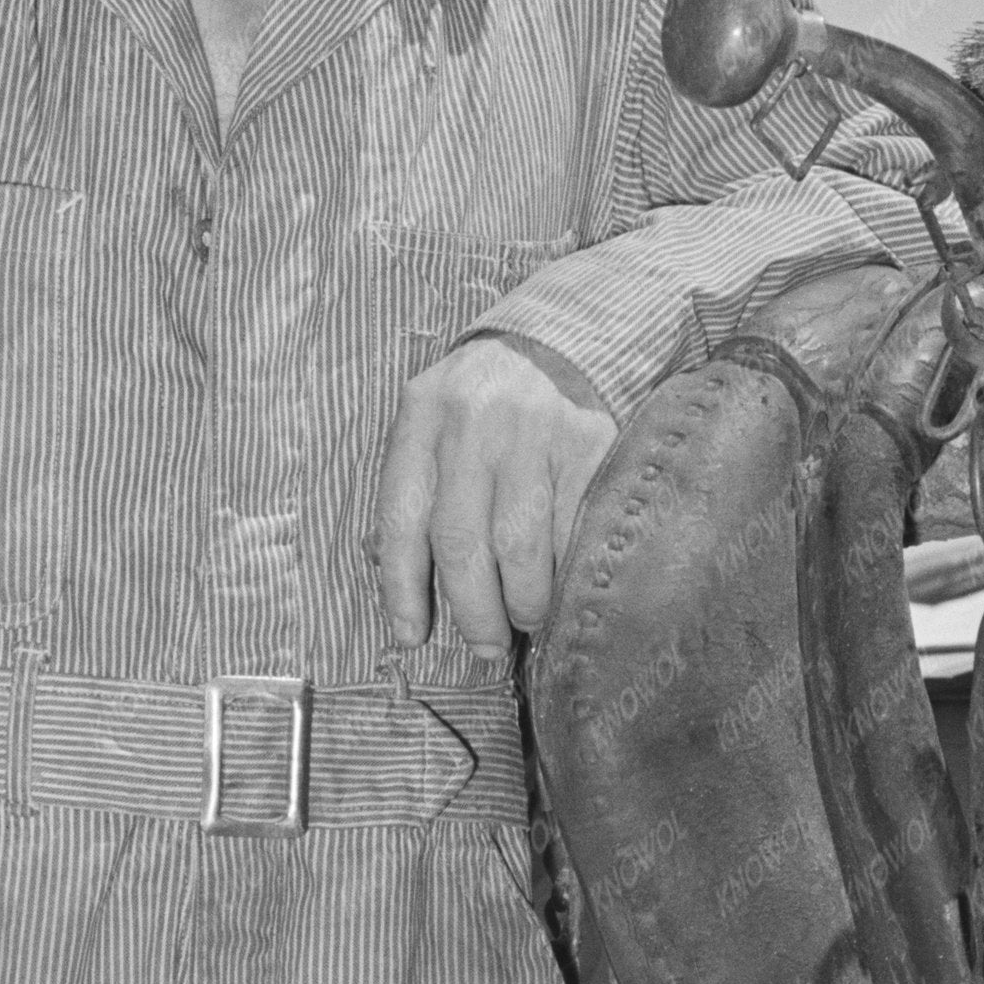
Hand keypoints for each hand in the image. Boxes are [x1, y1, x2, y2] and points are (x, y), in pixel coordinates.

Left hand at [372, 337, 615, 650]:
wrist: (563, 337)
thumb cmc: (485, 403)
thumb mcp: (434, 426)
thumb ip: (415, 491)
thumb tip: (395, 583)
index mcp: (421, 416)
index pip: (401, 517)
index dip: (403, 588)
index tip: (412, 636)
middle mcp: (472, 420)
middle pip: (461, 541)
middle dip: (473, 610)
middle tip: (486, 646)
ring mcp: (533, 429)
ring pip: (519, 544)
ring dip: (523, 601)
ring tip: (527, 619)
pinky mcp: (588, 440)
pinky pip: (572, 528)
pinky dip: (566, 570)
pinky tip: (563, 584)